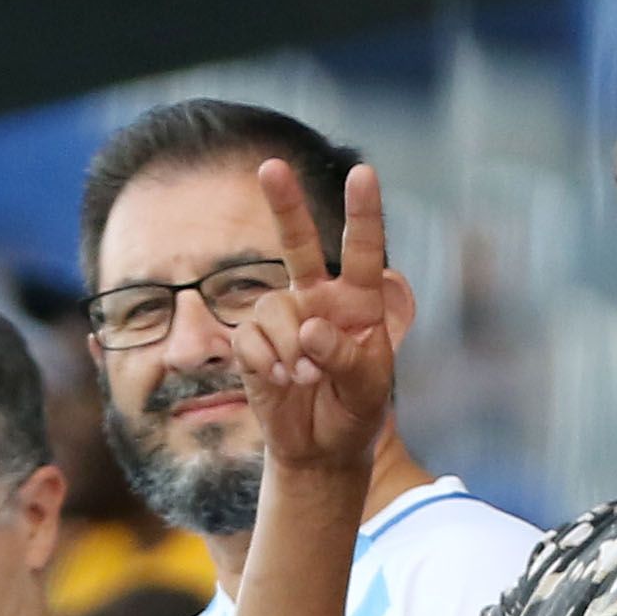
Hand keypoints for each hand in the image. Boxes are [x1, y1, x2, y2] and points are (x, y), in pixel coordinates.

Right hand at [227, 157, 399, 487]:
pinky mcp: (253, 342)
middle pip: (298, 244)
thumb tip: (309, 329)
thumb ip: (347, 357)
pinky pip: (248, 340)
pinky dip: (264, 364)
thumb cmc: (356, 412)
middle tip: (270, 166)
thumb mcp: (368, 389)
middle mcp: (318, 299)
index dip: (363, 214)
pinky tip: (280, 382)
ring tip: (303, 378)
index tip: (363, 174)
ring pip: (271, 309)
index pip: (363, 253)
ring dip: (286, 347)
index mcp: (360, 302)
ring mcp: (284, 318)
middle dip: (284, 205)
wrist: (322, 449)